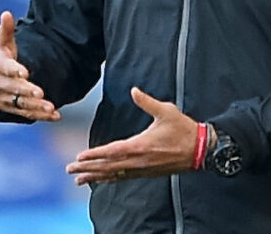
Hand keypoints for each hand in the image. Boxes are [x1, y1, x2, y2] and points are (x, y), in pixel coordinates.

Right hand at [0, 11, 59, 121]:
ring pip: (21, 104)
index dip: (14, 70)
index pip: (5, 69)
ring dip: (36, 106)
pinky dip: (40, 116)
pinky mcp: (13, 108)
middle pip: (13, 89)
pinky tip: (55, 115)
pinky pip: (27, 114)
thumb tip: (6, 13)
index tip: (24, 72)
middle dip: (26, 91)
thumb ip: (5, 30)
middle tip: (40, 93)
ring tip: (51, 107)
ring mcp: (6, 98)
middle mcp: (0, 84)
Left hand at [65, 86, 197, 184]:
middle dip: (88, 168)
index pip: (112, 151)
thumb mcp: (166, 110)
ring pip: (114, 175)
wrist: (200, 150)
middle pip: (108, 167)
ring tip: (79, 179)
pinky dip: (110, 179)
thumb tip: (133, 91)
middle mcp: (139, 161)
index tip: (79, 157)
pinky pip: (124, 178)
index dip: (95, 155)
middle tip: (70, 169)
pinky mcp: (147, 173)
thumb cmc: (183, 129)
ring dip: (96, 177)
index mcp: (141, 145)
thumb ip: (147, 102)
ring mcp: (142, 169)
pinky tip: (102, 180)